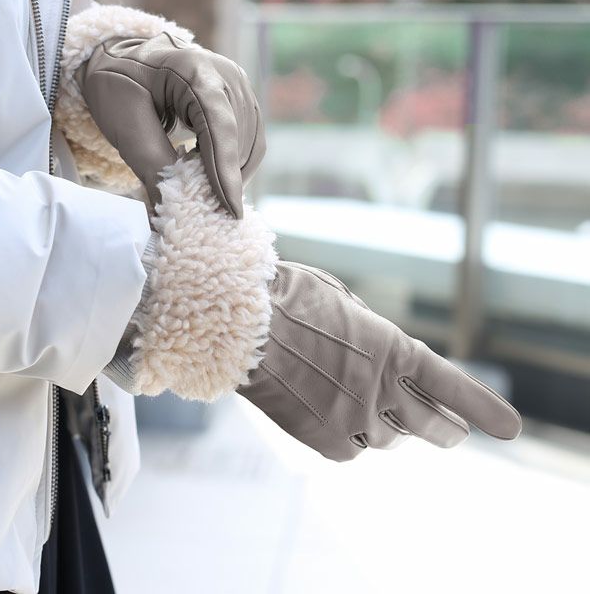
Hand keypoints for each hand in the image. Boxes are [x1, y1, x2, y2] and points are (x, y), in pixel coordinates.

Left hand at [81, 31, 264, 217]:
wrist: (122, 59)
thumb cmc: (118, 85)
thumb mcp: (124, 123)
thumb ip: (152, 164)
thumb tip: (172, 210)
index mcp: (192, 68)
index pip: (219, 124)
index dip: (226, 169)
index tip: (230, 210)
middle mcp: (225, 73)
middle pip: (238, 139)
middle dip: (224, 179)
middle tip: (196, 208)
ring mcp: (238, 85)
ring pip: (250, 145)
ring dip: (230, 174)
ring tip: (197, 187)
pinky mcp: (242, 99)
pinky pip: (250, 142)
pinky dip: (234, 165)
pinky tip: (207, 172)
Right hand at [238, 261, 521, 460]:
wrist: (241, 326)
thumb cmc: (287, 301)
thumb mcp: (342, 303)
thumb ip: (370, 335)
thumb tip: (380, 360)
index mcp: (391, 347)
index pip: (449, 385)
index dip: (482, 407)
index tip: (509, 427)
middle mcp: (381, 389)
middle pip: (433, 426)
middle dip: (446, 429)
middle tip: (451, 432)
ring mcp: (354, 418)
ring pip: (389, 440)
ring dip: (387, 427)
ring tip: (367, 408)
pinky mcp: (325, 440)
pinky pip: (351, 449)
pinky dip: (347, 437)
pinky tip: (329, 416)